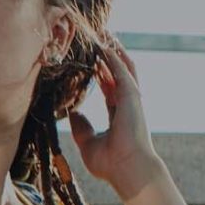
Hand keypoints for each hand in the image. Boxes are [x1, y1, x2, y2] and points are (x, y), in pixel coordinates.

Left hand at [67, 35, 163, 197]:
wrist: (128, 170)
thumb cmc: (111, 164)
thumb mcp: (88, 143)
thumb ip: (81, 127)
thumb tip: (72, 113)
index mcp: (118, 113)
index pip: (109, 88)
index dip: (101, 74)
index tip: (91, 62)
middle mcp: (126, 103)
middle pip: (117, 73)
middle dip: (108, 56)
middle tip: (99, 39)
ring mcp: (131, 99)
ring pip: (123, 67)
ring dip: (115, 51)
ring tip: (105, 34)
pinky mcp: (132, 96)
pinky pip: (122, 71)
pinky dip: (114, 58)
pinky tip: (105, 46)